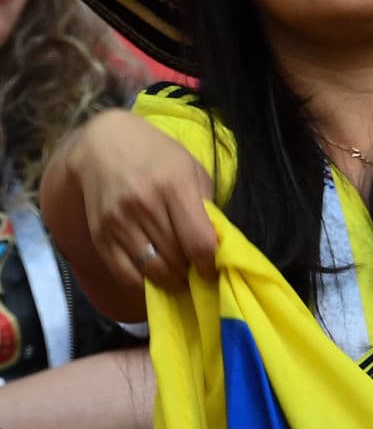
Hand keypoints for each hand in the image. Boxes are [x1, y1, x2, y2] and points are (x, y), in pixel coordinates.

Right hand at [68, 110, 217, 291]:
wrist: (104, 144)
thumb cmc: (157, 156)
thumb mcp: (191, 170)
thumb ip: (205, 207)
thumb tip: (216, 245)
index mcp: (175, 187)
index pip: (199, 242)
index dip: (211, 263)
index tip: (214, 267)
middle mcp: (145, 206)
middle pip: (177, 260)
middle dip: (191, 271)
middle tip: (197, 271)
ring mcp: (119, 222)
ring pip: (153, 272)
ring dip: (171, 280)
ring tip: (179, 273)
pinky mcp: (100, 236)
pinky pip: (126, 275)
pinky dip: (144, 284)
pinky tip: (155, 276)